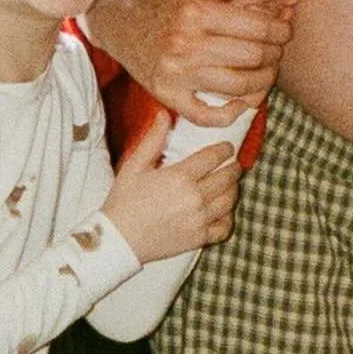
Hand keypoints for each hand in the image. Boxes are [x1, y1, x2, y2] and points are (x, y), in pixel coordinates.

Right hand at [84, 0, 298, 125]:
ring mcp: (175, 73)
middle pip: (251, 57)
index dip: (280, 31)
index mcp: (196, 12)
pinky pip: (205, 116)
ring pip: (237, 87)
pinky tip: (240, 103)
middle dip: (275, 55)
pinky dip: (228, 114)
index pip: (257, 27)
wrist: (118, 20)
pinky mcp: (167, 95)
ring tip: (266, 72)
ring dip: (262, 82)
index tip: (284, 31)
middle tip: (278, 51)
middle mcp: (185, 44)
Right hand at [102, 110, 240, 262]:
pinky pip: (225, 226)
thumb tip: (164, 114)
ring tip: (228, 184)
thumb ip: (153, 139)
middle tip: (231, 164)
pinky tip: (221, 211)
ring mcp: (199, 219)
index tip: (226, 148)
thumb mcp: (135, 165)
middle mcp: (194, 197)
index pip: (215, 156)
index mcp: (180, 176)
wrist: (119, 239)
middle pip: (228, 176)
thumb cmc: (124, 201)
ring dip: (233, 189)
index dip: (224, 149)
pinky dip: (227, 218)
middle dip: (232, 167)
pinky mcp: (199, 238)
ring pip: (230, 200)